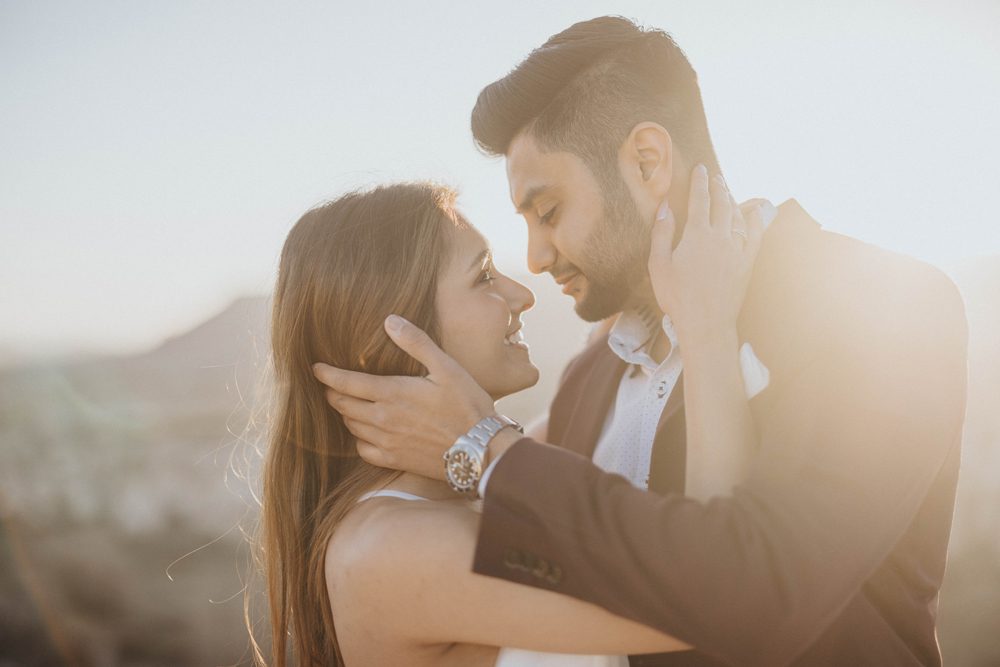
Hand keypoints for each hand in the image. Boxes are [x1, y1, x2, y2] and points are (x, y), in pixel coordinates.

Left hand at [312, 315, 494, 479]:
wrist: (480, 450)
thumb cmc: (467, 405)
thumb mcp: (446, 367)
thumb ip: (416, 343)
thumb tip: (390, 320)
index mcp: (392, 393)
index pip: (346, 383)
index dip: (326, 374)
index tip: (315, 368)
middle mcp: (383, 419)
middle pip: (342, 405)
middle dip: (332, 392)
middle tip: (330, 384)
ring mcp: (387, 442)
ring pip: (351, 426)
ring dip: (344, 413)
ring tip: (346, 403)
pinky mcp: (394, 460)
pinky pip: (363, 449)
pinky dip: (357, 438)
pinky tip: (364, 431)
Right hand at [647, 164, 766, 348]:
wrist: (707, 323)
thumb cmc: (677, 297)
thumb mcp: (659, 265)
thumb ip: (662, 233)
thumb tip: (665, 207)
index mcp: (696, 235)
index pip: (700, 200)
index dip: (699, 182)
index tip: (700, 169)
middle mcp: (720, 236)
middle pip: (721, 203)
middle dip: (717, 186)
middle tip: (714, 175)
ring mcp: (737, 249)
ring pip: (737, 216)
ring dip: (732, 199)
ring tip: (727, 191)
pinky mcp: (747, 263)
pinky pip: (755, 235)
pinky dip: (755, 220)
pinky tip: (753, 212)